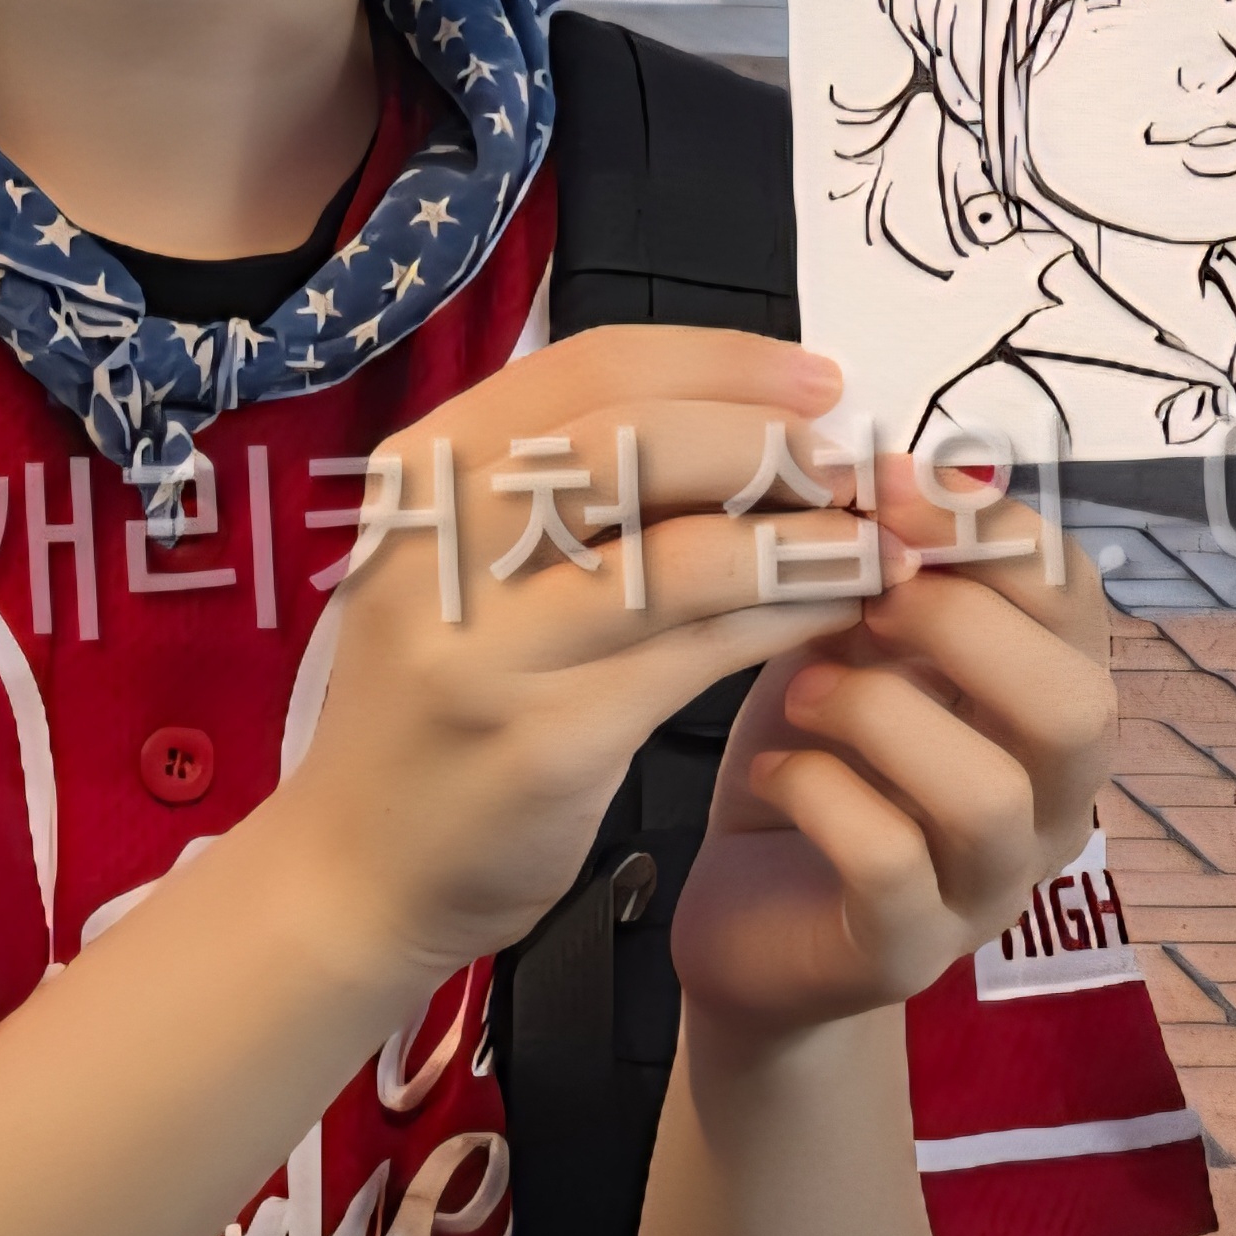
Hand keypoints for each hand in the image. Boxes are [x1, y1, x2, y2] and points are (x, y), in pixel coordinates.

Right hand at [265, 327, 901, 994]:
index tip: (820, 379)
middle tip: (854, 465)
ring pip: (683, 554)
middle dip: (770, 442)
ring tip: (881, 539)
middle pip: (637, 442)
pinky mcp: (546, 741)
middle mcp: (442, 543)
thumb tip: (760, 416)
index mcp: (426, 470)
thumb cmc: (441, 699)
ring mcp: (489, 647)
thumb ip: (576, 488)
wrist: (354, 873)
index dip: (726, 361)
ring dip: (805, 537)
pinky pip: (699, 655)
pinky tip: (840, 611)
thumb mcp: (471, 561)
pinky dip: (787, 619)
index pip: (594, 368)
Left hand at [670, 455, 1119, 1037]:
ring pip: (986, 795)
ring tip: (804, 690)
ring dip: (881, 714)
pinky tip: (774, 772)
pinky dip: (822, 794)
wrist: (751, 914)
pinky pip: (892, 865)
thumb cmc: (820, 755)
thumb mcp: (856, 640)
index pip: (1078, 599)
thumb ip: (885, 570)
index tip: (889, 486)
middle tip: (862, 597)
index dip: (991, 530)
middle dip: (962, 625)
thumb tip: (882, 467)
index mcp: (1050, 700)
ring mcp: (989, 888)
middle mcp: (1051, 801)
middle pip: (1079, 706)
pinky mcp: (909, 952)